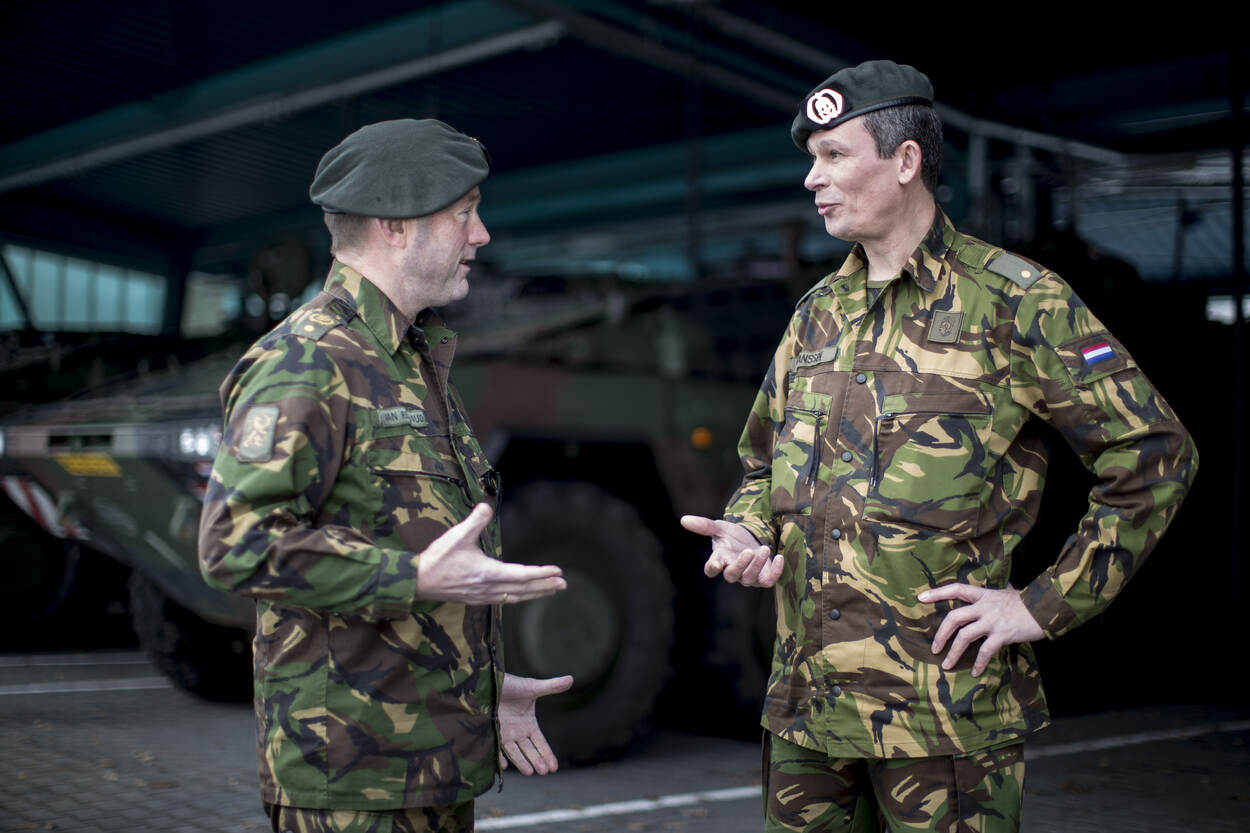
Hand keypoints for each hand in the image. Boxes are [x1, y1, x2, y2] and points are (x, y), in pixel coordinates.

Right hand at [415, 504, 566, 604]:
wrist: (418, 581)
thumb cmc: (438, 558)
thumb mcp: (457, 535)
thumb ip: (475, 520)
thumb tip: (487, 506)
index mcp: (488, 573)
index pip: (522, 575)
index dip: (542, 574)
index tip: (558, 572)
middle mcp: (489, 588)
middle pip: (523, 589)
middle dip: (545, 587)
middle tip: (563, 584)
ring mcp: (483, 596)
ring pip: (515, 597)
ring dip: (534, 593)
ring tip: (550, 591)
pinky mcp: (475, 599)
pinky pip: (503, 600)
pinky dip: (518, 597)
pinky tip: (521, 596)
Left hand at [498, 673, 573, 774]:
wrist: (488, 681)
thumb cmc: (510, 684)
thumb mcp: (532, 687)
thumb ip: (551, 687)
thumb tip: (571, 679)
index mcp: (528, 724)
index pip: (540, 743)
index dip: (547, 754)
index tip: (554, 768)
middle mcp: (517, 732)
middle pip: (529, 750)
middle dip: (537, 761)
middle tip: (543, 771)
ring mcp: (503, 733)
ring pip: (514, 752)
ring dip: (521, 762)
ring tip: (529, 772)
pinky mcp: (490, 732)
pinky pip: (495, 747)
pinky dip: (499, 757)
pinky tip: (504, 765)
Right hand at [680, 515, 782, 587]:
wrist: (752, 540)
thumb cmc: (732, 536)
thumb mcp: (720, 527)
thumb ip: (704, 525)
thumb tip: (683, 519)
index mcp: (719, 559)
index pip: (711, 569)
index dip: (713, 568)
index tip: (717, 563)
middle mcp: (732, 570)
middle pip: (732, 575)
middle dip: (741, 564)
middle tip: (749, 551)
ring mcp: (748, 577)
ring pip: (750, 578)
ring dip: (757, 564)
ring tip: (764, 548)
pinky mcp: (763, 578)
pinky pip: (769, 581)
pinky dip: (775, 571)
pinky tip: (780, 557)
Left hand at [918, 584, 1044, 675]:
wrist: (1046, 608)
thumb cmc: (1025, 603)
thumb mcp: (1004, 595)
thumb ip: (989, 600)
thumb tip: (980, 601)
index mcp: (983, 595)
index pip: (956, 589)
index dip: (937, 592)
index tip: (921, 598)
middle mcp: (985, 606)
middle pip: (954, 618)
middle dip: (941, 634)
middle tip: (934, 648)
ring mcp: (993, 620)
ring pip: (965, 636)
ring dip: (954, 652)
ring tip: (947, 665)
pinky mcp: (1003, 634)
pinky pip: (985, 651)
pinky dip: (978, 662)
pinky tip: (975, 672)